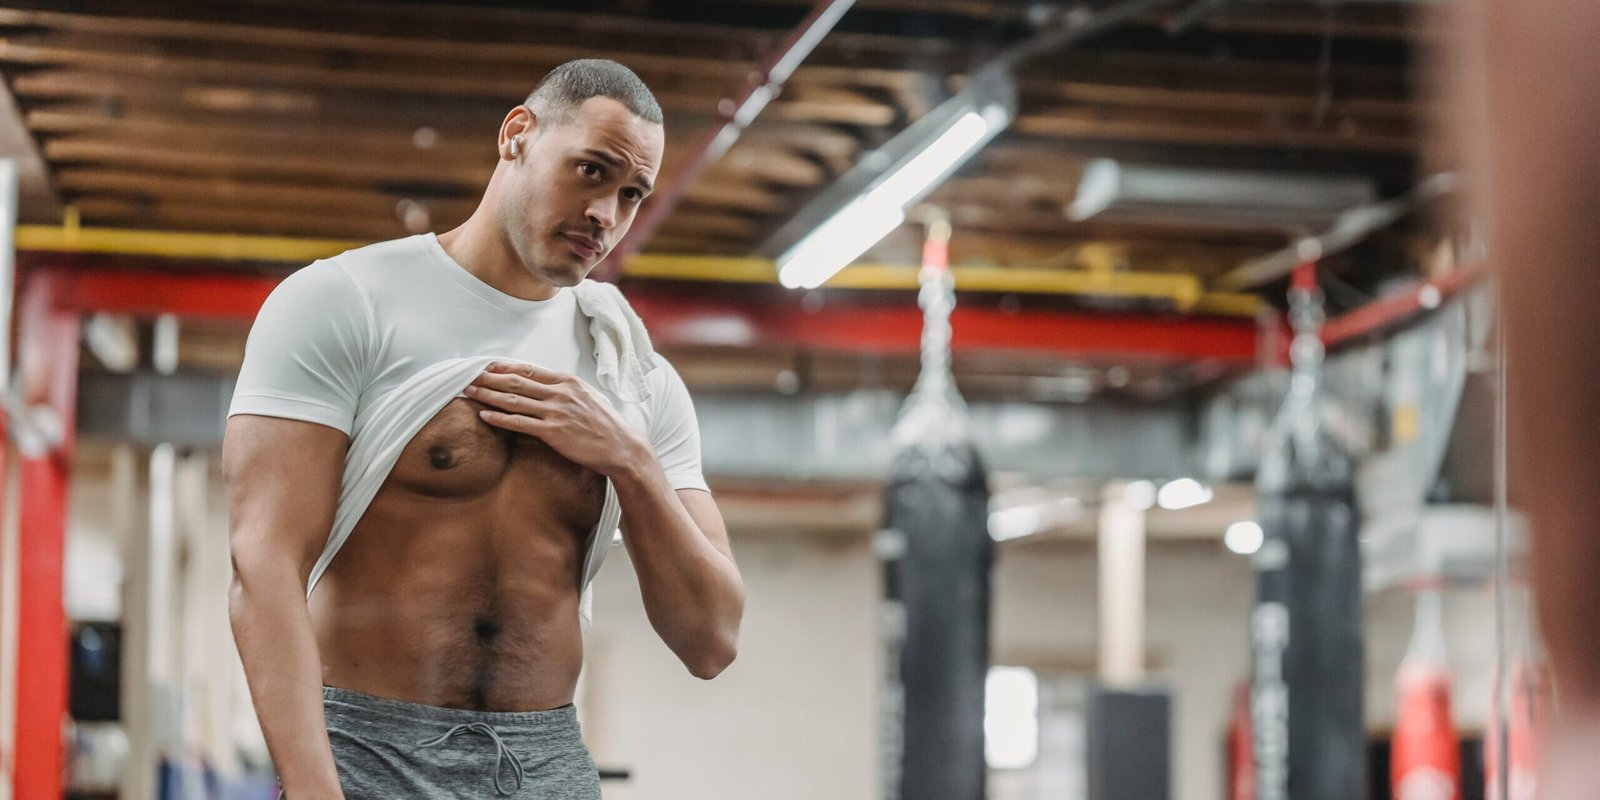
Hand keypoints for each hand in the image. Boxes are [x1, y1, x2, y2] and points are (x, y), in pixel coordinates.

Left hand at [464, 361, 646, 475]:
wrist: (621, 447)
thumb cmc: (606, 424)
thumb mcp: (589, 397)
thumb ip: (567, 389)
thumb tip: (549, 384)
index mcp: (568, 382)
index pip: (529, 370)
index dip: (504, 367)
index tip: (486, 366)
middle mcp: (560, 393)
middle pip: (516, 382)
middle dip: (489, 379)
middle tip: (468, 376)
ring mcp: (556, 412)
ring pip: (514, 400)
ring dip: (488, 395)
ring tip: (470, 392)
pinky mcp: (554, 432)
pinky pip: (521, 424)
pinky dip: (500, 418)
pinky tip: (485, 415)